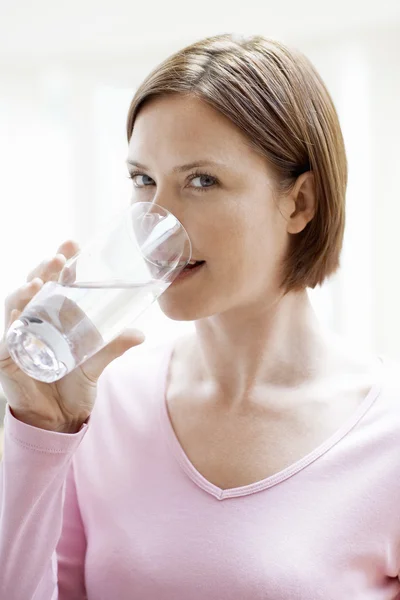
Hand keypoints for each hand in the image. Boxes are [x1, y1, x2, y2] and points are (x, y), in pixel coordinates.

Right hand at [0, 240, 144, 431]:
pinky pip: (7, 336)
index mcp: (53, 316)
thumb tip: (141, 334)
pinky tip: (20, 312)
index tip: (73, 243)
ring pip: (16, 305)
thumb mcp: (97, 362)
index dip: (60, 262)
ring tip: (40, 280)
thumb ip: (114, 346)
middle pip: (34, 287)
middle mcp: (33, 322)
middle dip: (44, 268)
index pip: (53, 281)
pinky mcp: (8, 357)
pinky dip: (12, 322)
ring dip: (26, 290)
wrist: (59, 419)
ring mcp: (18, 337)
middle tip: (60, 257)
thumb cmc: (73, 385)